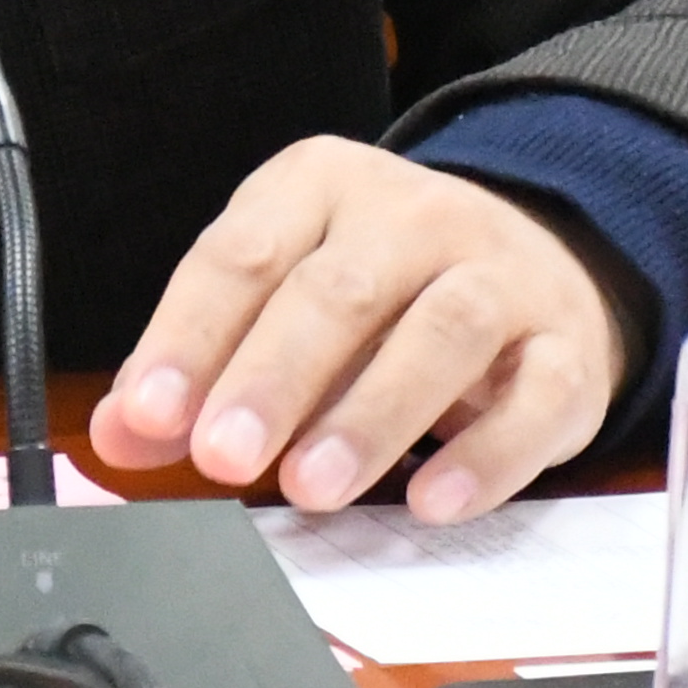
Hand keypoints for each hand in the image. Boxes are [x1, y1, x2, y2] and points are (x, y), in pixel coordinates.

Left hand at [86, 134, 627, 520]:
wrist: (533, 265)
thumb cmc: (382, 293)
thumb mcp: (279, 305)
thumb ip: (199, 369)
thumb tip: (121, 434)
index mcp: (323, 185)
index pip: (244, 254)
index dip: (190, 337)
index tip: (150, 413)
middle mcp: (416, 216)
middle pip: (340, 291)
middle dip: (274, 378)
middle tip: (222, 457)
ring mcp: (502, 277)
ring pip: (443, 334)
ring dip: (372, 415)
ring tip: (311, 487)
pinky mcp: (566, 349)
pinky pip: (537, 395)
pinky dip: (487, 454)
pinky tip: (434, 502)